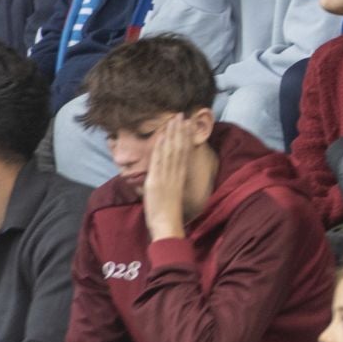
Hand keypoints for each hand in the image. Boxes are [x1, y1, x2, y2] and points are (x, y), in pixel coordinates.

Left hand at [141, 114, 195, 239]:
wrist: (167, 226)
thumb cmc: (168, 217)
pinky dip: (161, 146)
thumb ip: (169, 185)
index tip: (185, 126)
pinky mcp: (156, 181)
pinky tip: (163, 135)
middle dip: (179, 131)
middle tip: (181, 115)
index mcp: (178, 178)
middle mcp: (174, 174)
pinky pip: (159, 160)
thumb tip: (166, 180)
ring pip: (170, 150)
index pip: (182, 154)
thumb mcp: (171, 197)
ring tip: (174, 119)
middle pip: (178, 148)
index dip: (184, 138)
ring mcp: (165, 177)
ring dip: (172, 133)